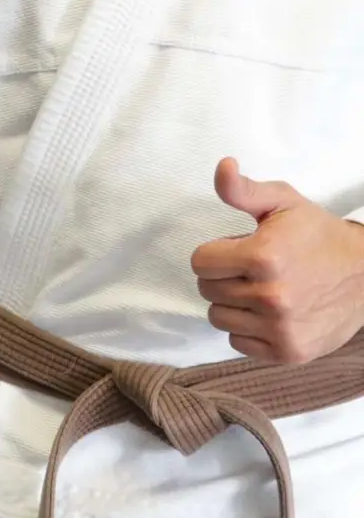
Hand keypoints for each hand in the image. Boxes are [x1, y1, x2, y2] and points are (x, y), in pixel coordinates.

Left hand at [190, 158, 363, 364]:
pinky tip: (269, 313)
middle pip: (207, 290)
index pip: (200, 262)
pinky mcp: (290, 352)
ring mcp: (281, 328)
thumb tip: (222, 166)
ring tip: (261, 289)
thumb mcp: (283, 202)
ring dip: (232, 304)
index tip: (238, 249)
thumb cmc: (318, 235)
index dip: (216, 253)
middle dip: (224, 276)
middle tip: (253, 270)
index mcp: (264, 258)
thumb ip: (243, 189)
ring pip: (218, 318)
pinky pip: (238, 343)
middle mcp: (272, 297)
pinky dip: (247, 329)